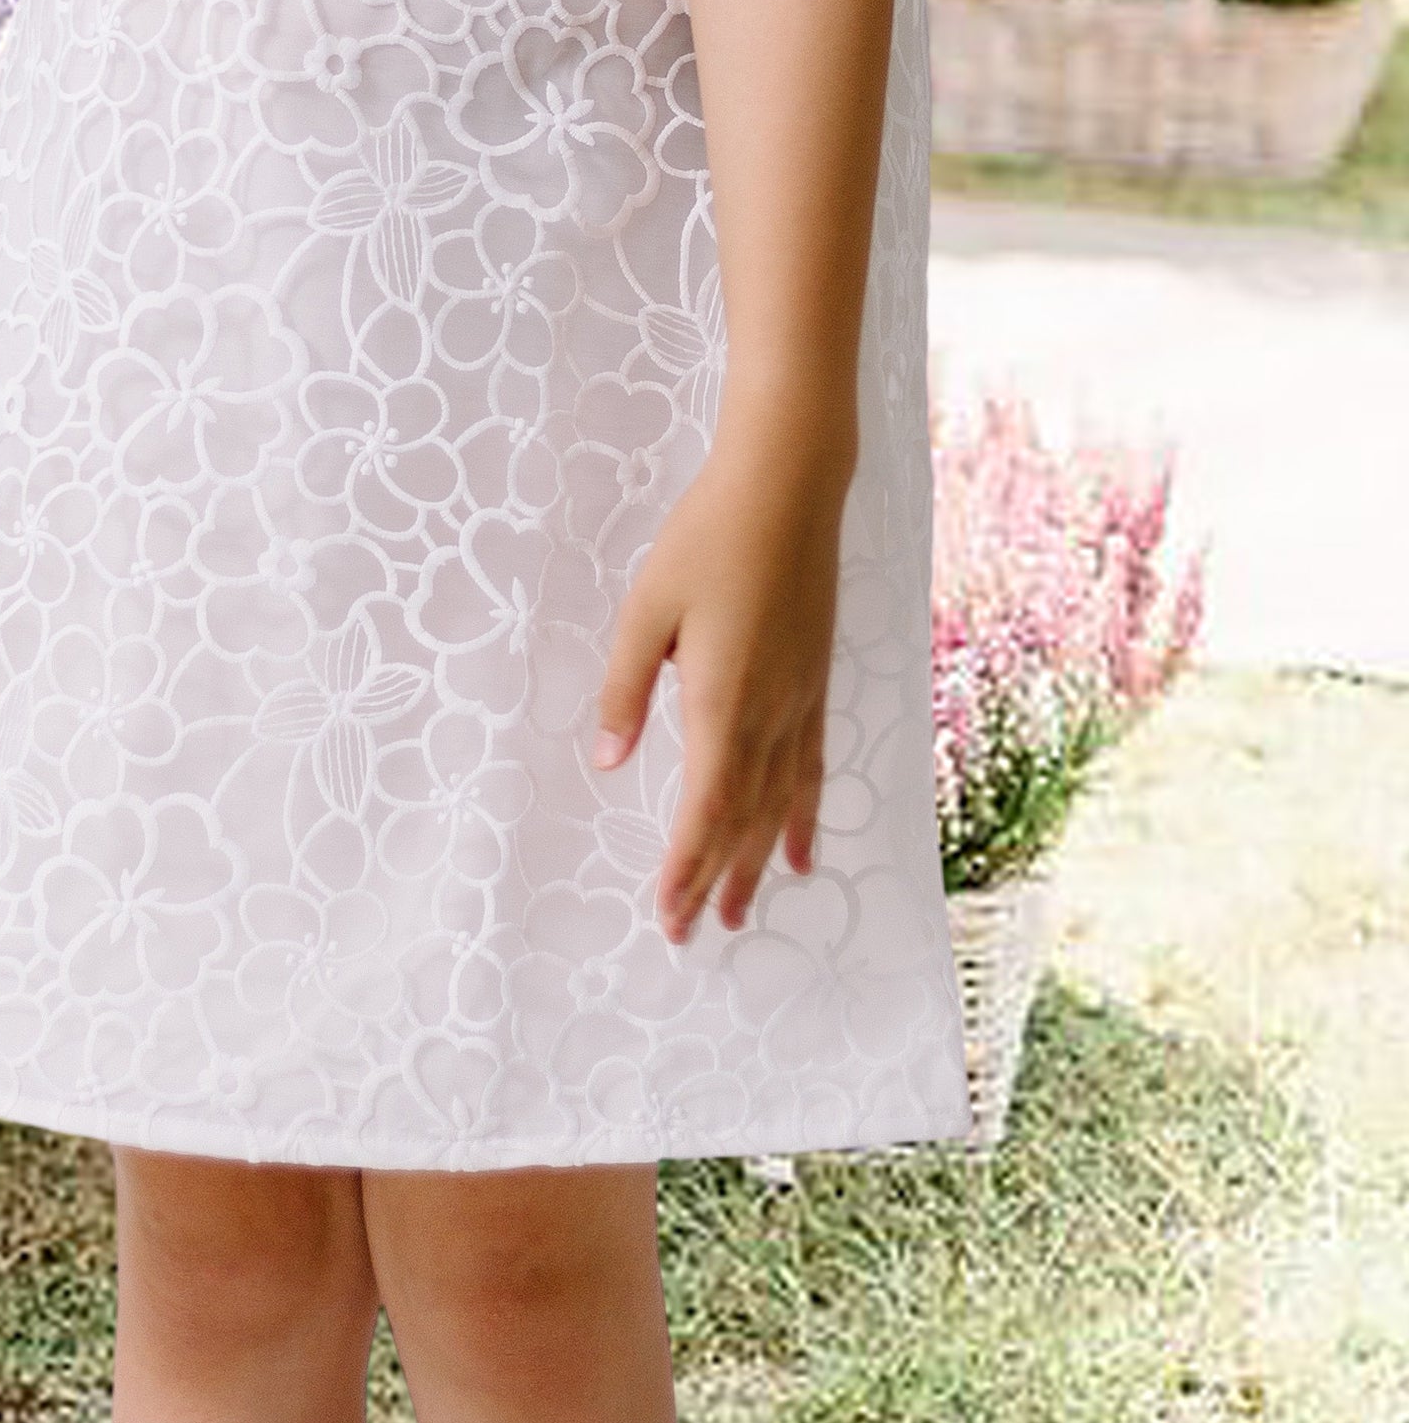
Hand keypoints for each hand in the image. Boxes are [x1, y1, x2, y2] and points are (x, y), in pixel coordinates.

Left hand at [588, 418, 852, 945]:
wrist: (788, 491)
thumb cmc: (707, 540)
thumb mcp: (647, 609)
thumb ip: (626, 688)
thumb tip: (607, 761)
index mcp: (720, 702)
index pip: (701, 808)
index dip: (684, 866)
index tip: (665, 913)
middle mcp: (768, 716)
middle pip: (741, 819)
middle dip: (713, 879)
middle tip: (690, 931)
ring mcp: (799, 703)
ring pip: (778, 804)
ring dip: (756, 862)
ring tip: (739, 912)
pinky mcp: (815, 685)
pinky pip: (811, 770)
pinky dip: (805, 817)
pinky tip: (802, 850)